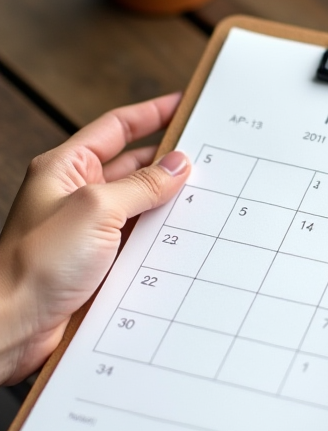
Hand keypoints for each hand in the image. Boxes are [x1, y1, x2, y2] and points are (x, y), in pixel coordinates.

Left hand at [0, 94, 189, 384]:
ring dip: (167, 201)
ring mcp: (87, 229)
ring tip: (203, 194)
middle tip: (206, 155)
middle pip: (131, 165)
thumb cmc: (34, 265)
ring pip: (139, 204)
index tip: (183, 105)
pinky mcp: (98, 261)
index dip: (151, 113)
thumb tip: (177, 164)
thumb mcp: (96, 209)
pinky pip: (138, 239)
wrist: (14, 326)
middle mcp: (75, 194)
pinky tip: (184, 236)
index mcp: (64, 168)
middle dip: (167, 160)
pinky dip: (160, 236)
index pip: (116, 127)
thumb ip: (141, 184)